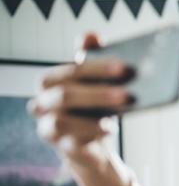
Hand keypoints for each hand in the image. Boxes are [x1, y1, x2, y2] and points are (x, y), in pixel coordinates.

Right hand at [28, 33, 133, 168]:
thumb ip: (92, 58)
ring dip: (90, 122)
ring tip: (114, 121)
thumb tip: (93, 37)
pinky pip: (71, 145)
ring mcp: (49, 128)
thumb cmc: (93, 107)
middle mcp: (43, 103)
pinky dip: (88, 140)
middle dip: (97, 94)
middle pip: (65, 95)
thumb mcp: (95, 82)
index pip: (71, 71)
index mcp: (50, 82)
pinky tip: (108, 132)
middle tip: (127, 94)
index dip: (97, 69)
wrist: (92, 144)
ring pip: (61, 122)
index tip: (124, 68)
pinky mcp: (62, 149)